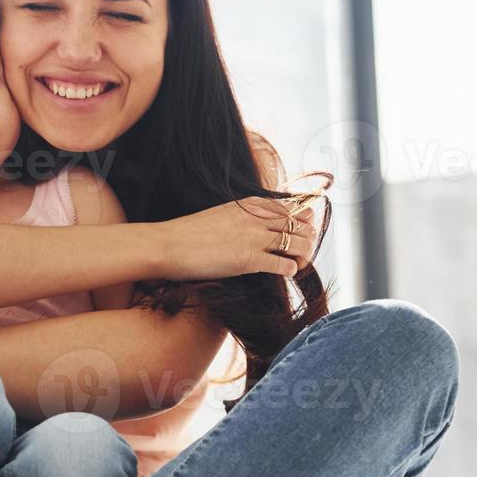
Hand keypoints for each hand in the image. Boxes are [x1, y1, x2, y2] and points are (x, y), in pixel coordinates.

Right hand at [154, 195, 321, 280]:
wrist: (168, 245)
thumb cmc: (189, 233)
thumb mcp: (221, 214)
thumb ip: (242, 216)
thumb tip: (255, 224)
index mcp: (249, 205)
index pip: (289, 206)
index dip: (302, 217)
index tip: (306, 226)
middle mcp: (256, 219)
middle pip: (298, 224)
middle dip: (308, 236)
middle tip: (306, 248)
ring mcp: (254, 239)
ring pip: (297, 242)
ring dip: (304, 253)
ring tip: (300, 261)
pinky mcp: (250, 261)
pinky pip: (284, 264)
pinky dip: (292, 269)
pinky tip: (289, 272)